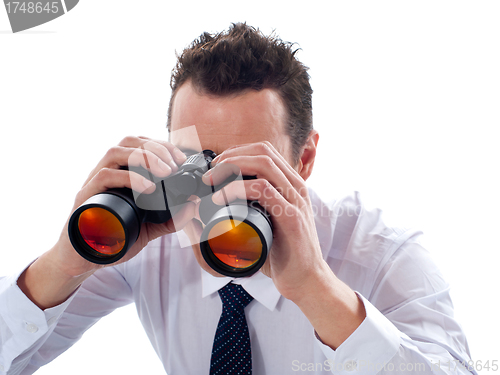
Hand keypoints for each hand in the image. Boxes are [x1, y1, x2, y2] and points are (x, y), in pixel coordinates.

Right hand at [53, 135, 193, 277]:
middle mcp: (108, 172)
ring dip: (144, 157)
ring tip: (165, 172)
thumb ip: (170, 219)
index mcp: (122, 174)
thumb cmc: (112, 240)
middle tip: (175, 165)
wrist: (83, 260)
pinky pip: (105, 176)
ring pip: (116, 152)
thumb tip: (192, 205)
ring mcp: (95, 182)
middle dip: (157, 148)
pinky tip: (148, 188)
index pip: (141, 145)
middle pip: (130, 141)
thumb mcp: (148, 229)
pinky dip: (129, 178)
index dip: (163, 146)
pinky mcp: (86, 196)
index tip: (181, 159)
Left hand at [202, 141, 324, 300]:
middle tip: (211, 172)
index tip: (217, 165)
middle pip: (263, 151)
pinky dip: (237, 189)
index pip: (265, 152)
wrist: (307, 281)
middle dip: (232, 155)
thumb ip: (256, 209)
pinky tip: (221, 198)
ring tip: (211, 181)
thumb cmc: (286, 254)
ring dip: (231, 166)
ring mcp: (296, 201)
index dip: (238, 151)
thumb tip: (226, 202)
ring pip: (264, 164)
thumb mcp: (271, 223)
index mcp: (291, 187)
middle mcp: (296, 188)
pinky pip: (263, 189)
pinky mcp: (291, 217)